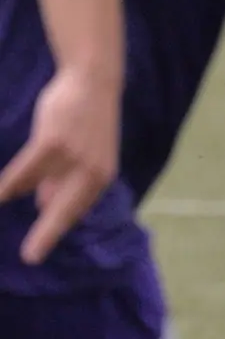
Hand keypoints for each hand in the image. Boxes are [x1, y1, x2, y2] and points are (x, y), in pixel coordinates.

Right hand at [0, 67, 120, 264]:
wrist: (93, 80)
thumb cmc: (83, 118)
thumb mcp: (82, 154)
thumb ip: (64, 180)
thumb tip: (45, 206)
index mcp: (100, 177)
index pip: (75, 211)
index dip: (56, 230)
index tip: (39, 252)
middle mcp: (91, 172)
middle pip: (64, 211)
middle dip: (46, 235)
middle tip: (30, 258)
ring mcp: (74, 158)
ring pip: (36, 186)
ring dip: (14, 193)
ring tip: (0, 199)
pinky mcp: (55, 143)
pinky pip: (25, 171)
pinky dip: (9, 184)